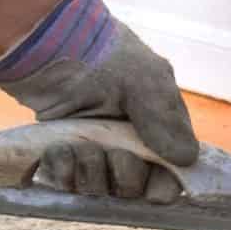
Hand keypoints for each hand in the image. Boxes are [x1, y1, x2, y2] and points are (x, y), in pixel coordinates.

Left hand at [0, 0, 199, 197]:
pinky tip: (61, 148)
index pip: (168, 174)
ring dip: (91, 170)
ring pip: (98, 187)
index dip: (162, 186)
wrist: (44, 42)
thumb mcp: (143, 80)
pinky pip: (66, 181)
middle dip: (124, 174)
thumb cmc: (100, 54)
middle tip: (113, 152)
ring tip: (81, 144)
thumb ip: (165, 120)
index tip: (153, 185)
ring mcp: (92, 149)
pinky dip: (64, 169)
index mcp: (156, 126)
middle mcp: (126, 142)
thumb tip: (186, 160)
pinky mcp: (61, 153)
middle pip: (133, 187)